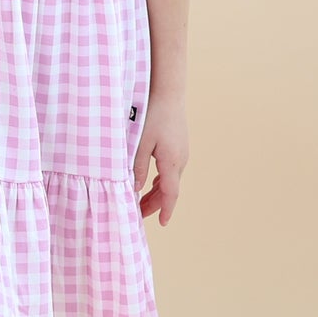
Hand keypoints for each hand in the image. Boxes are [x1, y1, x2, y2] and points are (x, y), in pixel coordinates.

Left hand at [133, 101, 186, 224]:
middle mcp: (180, 160)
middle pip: (169, 189)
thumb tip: (136, 189)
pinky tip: (151, 184)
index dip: (165, 210)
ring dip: (157, 193)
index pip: (170, 193)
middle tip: (140, 215)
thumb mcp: (140, 143)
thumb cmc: (153, 115)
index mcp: (171, 162)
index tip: (162, 223)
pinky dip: (160, 181)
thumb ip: (137, 167)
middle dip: (155, 204)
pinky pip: (171, 170)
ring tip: (142, 203)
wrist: (169, 93)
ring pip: (170, 180)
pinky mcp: (179, 147)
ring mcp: (181, 153)